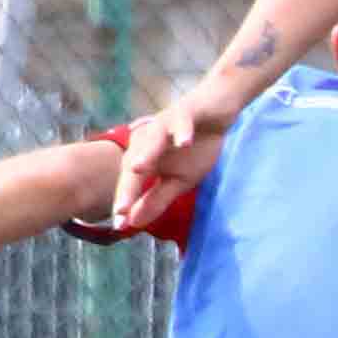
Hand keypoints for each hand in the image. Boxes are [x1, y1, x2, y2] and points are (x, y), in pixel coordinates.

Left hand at [108, 94, 236, 233]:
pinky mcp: (186, 111)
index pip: (131, 182)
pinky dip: (182, 131)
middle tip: (122, 209)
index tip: (120, 226)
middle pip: (134, 161)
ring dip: (146, 153)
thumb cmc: (195, 147)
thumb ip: (156, 199)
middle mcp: (148, 139)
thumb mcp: (178, 180)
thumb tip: (133, 222)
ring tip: (138, 169)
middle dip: (128, 185)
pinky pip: (182, 121)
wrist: (217, 112)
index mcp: (144, 156)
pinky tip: (184, 142)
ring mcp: (166, 124)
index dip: (125, 202)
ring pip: (153, 139)